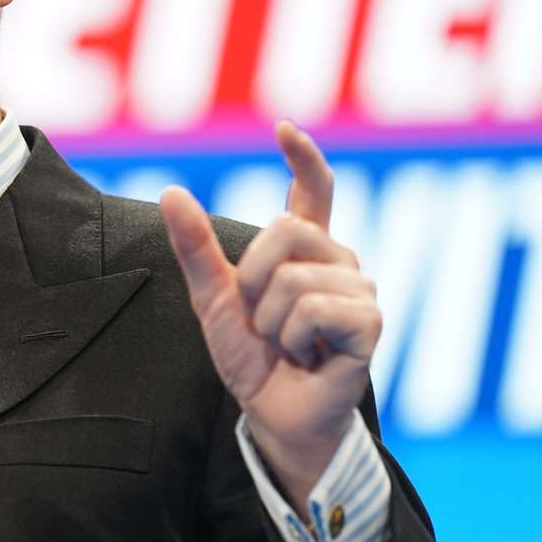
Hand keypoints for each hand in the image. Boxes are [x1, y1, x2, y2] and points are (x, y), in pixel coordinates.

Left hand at [160, 120, 379, 515]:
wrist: (272, 414)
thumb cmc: (251, 358)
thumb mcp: (212, 299)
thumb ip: (195, 247)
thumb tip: (171, 191)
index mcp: (304, 251)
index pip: (314, 190)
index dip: (303, 157)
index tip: (283, 127)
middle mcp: (338, 262)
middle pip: (285, 230)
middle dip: (252, 279)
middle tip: (263, 320)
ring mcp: (359, 291)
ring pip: (294, 278)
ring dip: (272, 321)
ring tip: (289, 344)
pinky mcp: (370, 324)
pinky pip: (314, 309)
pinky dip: (294, 338)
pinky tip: (309, 357)